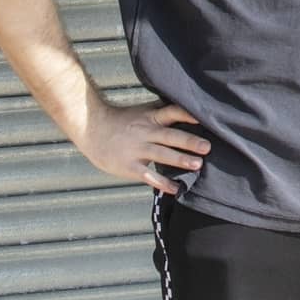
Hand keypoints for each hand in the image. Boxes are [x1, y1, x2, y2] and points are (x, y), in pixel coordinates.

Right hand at [76, 99, 210, 194]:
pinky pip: (148, 175)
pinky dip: (162, 182)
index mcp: (150, 117)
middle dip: (189, 142)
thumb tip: (190, 111)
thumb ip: (163, 112)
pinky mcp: (129, 166)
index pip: (172, 112)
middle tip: (207, 147)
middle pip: (170, 136)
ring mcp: (137, 149)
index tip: (203, 119)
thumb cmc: (123, 121)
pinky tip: (176, 188)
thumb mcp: (143, 112)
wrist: (92, 129)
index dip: (187, 115)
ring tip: (198, 165)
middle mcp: (145, 132)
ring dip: (180, 160)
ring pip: (161, 154)